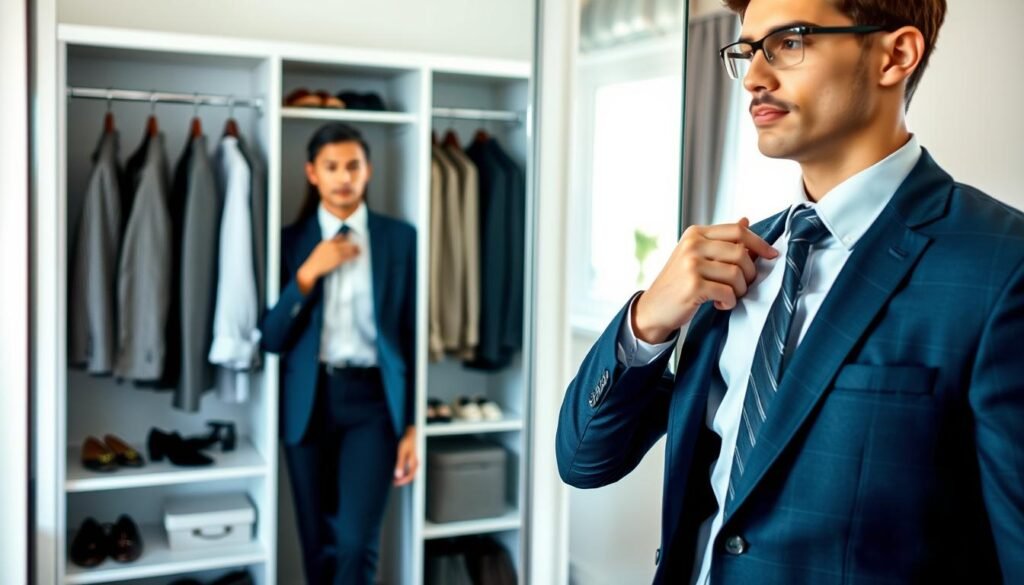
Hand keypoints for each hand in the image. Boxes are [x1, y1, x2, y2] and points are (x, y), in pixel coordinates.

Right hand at [296, 235, 359, 293]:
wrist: (312, 268)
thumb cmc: (315, 261)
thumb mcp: (320, 250)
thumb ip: (327, 246)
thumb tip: (332, 246)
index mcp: (327, 242)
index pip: (339, 237)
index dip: (345, 237)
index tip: (350, 237)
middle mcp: (332, 246)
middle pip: (345, 242)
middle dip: (352, 243)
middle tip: (357, 245)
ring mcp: (335, 252)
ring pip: (348, 249)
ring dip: (355, 249)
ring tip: (359, 250)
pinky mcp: (337, 259)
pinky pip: (348, 256)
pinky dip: (353, 255)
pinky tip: (356, 256)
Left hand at [393, 426, 418, 486]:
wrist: (410, 434)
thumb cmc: (407, 442)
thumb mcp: (402, 453)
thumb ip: (400, 464)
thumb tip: (398, 475)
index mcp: (414, 463)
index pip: (410, 477)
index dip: (402, 481)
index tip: (396, 483)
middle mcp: (415, 463)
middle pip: (410, 476)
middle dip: (403, 480)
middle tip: (394, 482)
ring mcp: (414, 461)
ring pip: (410, 473)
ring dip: (403, 477)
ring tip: (395, 478)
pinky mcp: (412, 459)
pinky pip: (409, 469)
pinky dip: (404, 472)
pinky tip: (399, 471)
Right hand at [633, 217, 777, 342]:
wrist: (653, 308)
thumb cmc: (678, 283)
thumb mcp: (695, 255)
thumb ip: (720, 240)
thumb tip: (746, 221)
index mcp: (695, 234)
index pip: (737, 231)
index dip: (759, 243)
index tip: (771, 254)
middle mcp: (692, 246)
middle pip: (741, 254)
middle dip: (749, 274)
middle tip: (741, 286)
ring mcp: (691, 265)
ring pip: (737, 274)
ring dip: (738, 291)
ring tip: (727, 296)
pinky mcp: (694, 286)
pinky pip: (728, 293)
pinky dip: (729, 302)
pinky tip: (719, 304)